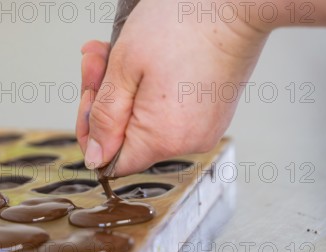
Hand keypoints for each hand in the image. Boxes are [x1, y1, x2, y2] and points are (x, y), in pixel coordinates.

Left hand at [75, 0, 269, 175]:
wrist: (236, 4)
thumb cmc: (184, 24)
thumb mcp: (124, 67)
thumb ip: (104, 117)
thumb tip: (95, 157)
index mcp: (162, 138)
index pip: (112, 161)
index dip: (93, 131)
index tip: (90, 97)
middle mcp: (187, 143)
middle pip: (128, 138)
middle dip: (106, 100)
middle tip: (98, 62)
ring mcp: (203, 130)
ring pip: (145, 123)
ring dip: (126, 90)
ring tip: (119, 53)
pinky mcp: (211, 115)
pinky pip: (169, 114)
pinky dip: (151, 91)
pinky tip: (146, 62)